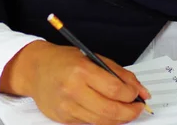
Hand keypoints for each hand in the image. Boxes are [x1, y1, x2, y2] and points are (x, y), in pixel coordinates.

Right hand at [0, 41, 150, 123]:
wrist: (36, 70)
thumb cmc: (65, 60)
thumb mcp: (93, 57)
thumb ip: (118, 73)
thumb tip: (140, 89)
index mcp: (82, 70)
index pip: (114, 88)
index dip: (131, 94)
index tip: (138, 94)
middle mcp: (74, 90)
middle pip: (110, 110)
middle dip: (129, 112)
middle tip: (138, 108)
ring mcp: (68, 107)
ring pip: (101, 121)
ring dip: (119, 119)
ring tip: (126, 111)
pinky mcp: (64, 119)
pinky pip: (89, 124)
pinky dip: (103, 120)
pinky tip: (108, 112)